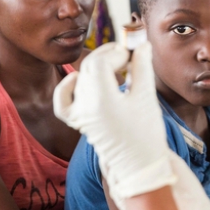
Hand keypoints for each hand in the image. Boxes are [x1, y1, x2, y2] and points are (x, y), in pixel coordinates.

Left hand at [53, 42, 174, 208]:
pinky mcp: (77, 122)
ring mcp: (78, 115)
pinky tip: (77, 78)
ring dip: (97, 66)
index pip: (100, 62)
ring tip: (117, 66)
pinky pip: (63, 100)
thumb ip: (142, 66)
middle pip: (89, 67)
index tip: (135, 54)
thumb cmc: (147, 133)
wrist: (139, 165)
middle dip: (109, 55)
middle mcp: (85, 106)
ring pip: (81, 78)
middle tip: (130, 54)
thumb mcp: (146, 96)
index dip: (117, 53)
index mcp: (102, 100)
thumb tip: (140, 45)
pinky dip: (67, 86)